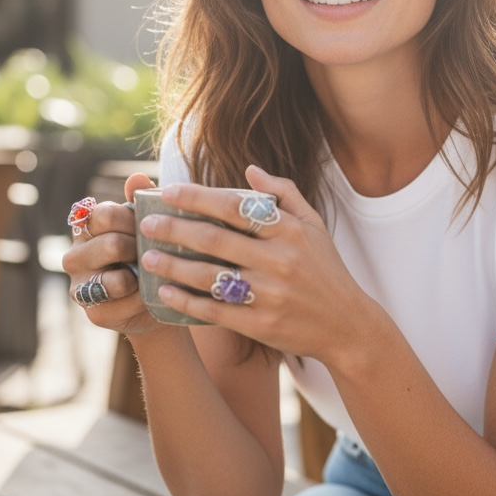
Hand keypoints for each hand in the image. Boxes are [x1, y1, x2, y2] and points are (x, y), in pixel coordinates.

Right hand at [62, 173, 161, 335]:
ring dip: (141, 276)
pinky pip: (125, 304)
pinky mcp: (94, 313)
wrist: (157, 298)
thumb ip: (141, 201)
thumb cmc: (149, 254)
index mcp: (86, 229)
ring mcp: (80, 286)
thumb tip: (136, 177)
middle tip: (155, 252)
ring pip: (115, 278)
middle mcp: (75, 256)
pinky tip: (151, 294)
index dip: (132, 219)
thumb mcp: (148, 226)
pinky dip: (143, 298)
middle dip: (140, 248)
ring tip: (152, 273)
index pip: (103, 215)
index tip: (149, 225)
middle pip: (110, 244)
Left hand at [137, 165, 374, 362]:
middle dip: (174, 228)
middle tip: (147, 222)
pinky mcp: (261, 325)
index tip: (168, 192)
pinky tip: (164, 293)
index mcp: (290, 231)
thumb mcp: (314, 226)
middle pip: (215, 239)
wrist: (348, 326)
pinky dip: (186, 302)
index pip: (235, 206)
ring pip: (209, 276)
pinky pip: (215, 310)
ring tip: (147, 256)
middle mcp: (279, 260)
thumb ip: (284, 194)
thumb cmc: (327, 271)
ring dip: (173, 265)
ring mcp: (269, 294)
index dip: (197, 197)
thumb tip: (249, 169)